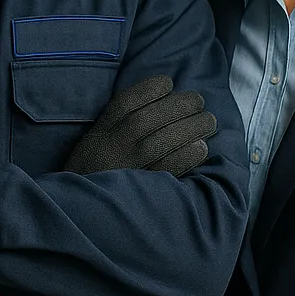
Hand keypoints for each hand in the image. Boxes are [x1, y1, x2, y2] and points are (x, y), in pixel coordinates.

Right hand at [63, 76, 215, 176]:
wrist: (86, 212)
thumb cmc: (96, 172)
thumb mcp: (96, 141)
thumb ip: (117, 122)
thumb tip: (158, 99)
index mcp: (99, 133)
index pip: (123, 104)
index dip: (149, 89)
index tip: (168, 82)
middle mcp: (111, 148)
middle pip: (146, 119)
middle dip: (177, 105)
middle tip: (199, 101)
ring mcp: (127, 169)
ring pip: (160, 141)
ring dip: (190, 127)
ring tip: (208, 121)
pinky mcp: (142, 191)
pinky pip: (167, 170)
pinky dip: (187, 156)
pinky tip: (201, 147)